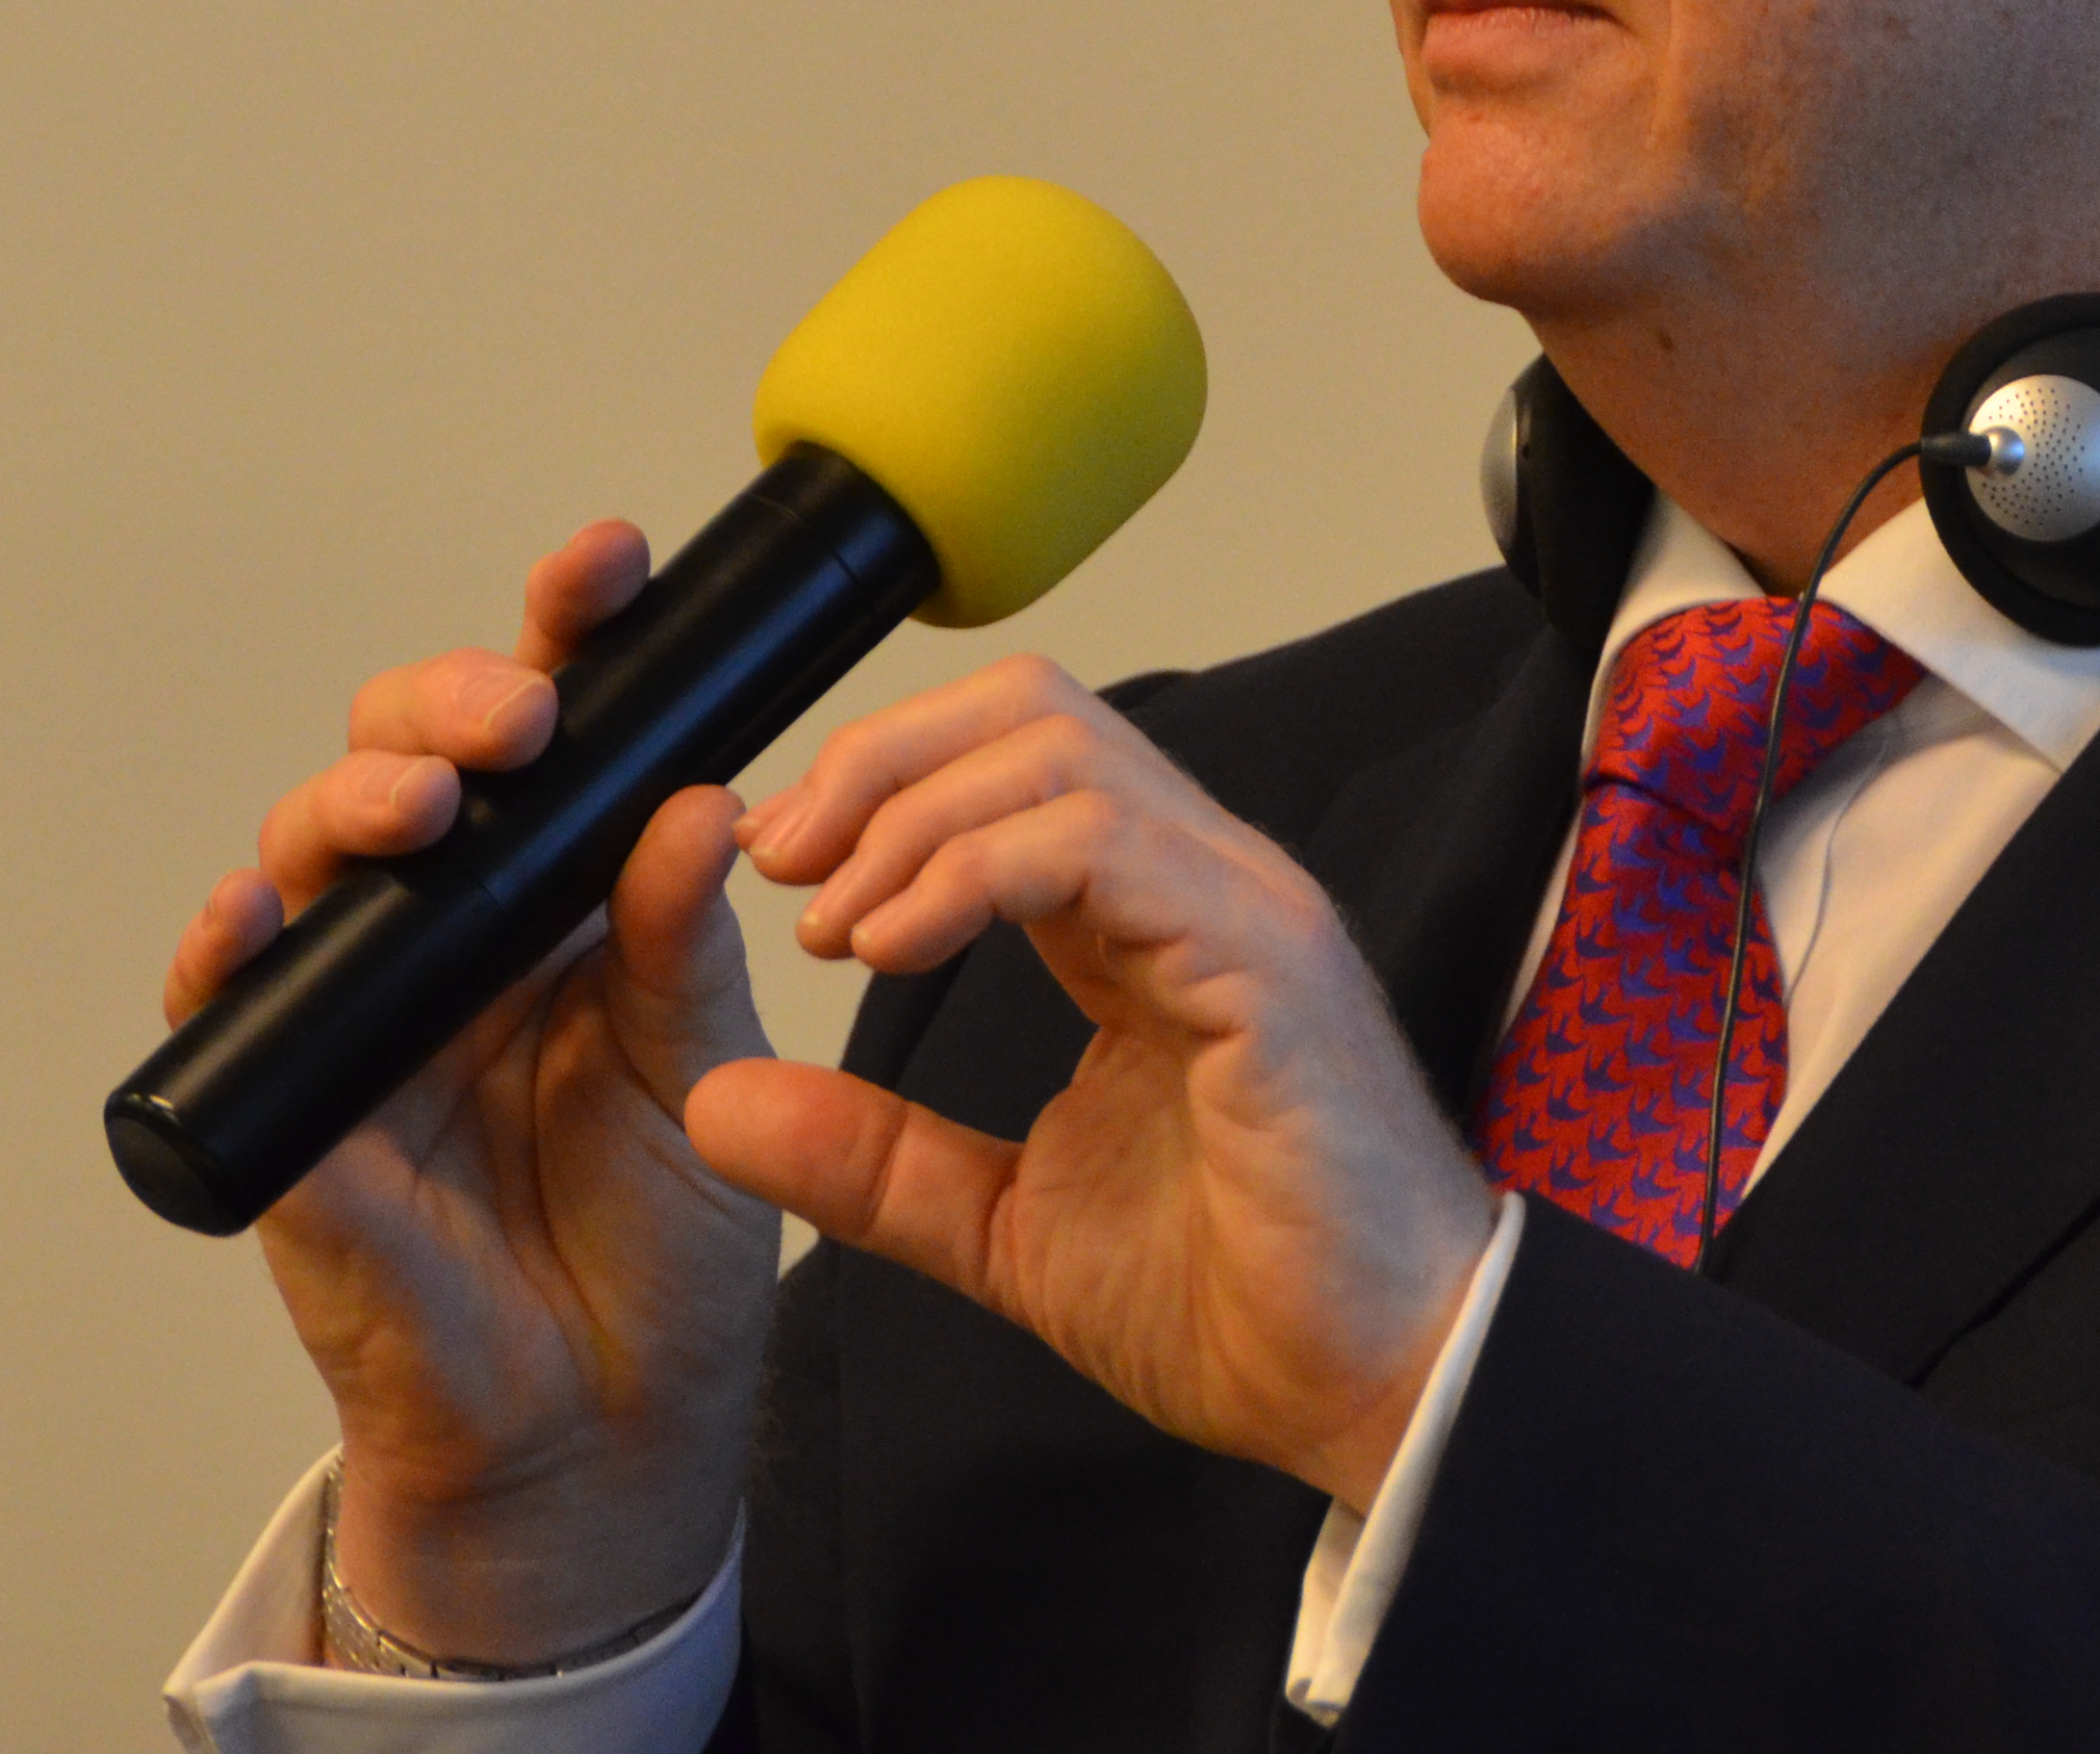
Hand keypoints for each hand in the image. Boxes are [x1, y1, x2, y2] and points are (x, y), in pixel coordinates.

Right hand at [160, 523, 780, 1663]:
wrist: (609, 1425)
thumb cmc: (661, 1248)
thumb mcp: (709, 1076)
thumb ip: (689, 949)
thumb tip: (695, 804)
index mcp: (569, 900)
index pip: (555, 738)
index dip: (563, 639)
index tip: (604, 566)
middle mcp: (457, 934)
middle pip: (411, 764)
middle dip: (446, 705)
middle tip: (516, 717)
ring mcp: (366, 1011)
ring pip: (311, 858)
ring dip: (347, 806)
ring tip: (417, 802)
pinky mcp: (293, 1108)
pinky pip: (230, 1007)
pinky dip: (225, 948)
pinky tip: (249, 910)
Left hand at [686, 662, 1499, 1511]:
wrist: (1380, 1391)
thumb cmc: (1240, 1300)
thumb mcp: (1003, 1225)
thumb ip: (874, 1158)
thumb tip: (719, 1102)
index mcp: (1146, 917)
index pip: (1008, 757)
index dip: (875, 781)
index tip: (774, 868)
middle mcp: (1201, 880)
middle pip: (1027, 709)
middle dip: (877, 762)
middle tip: (781, 863)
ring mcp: (1241, 906)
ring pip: (1059, 750)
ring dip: (911, 815)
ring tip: (833, 921)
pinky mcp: (1264, 959)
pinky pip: (1107, 845)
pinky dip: (977, 870)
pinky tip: (897, 944)